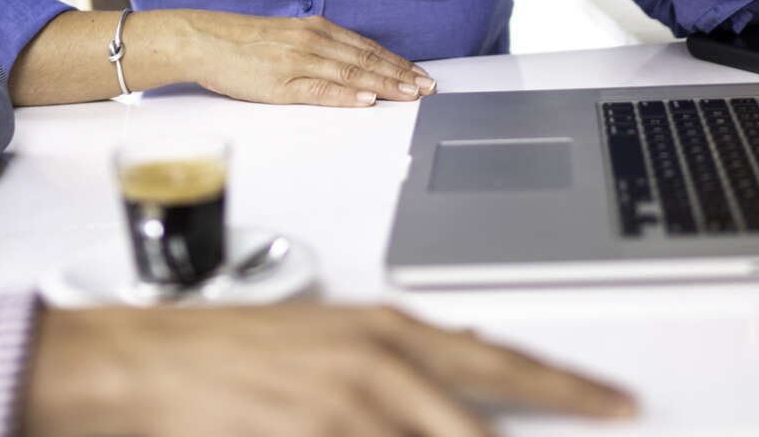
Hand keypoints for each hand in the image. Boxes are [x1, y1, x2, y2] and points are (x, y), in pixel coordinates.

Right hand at [24, 303, 636, 435]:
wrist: (140, 364)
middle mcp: (378, 368)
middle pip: (479, 431)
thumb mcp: (331, 341)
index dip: (569, 390)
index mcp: (388, 332)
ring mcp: (344, 412)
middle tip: (569, 436)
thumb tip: (463, 381)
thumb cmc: (228, 353)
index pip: (503, 365)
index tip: (619, 404)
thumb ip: (397, 367)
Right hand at [168, 10, 435, 106]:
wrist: (203, 39)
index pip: (366, 47)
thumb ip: (316, 48)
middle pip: (366, 60)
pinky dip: (347, 95)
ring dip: (384, 84)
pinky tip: (366, 99)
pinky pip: (320, 89)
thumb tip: (346, 64)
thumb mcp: (286, 37)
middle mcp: (312, 40)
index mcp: (315, 29)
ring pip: (351, 74)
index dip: (396, 61)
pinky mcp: (281, 82)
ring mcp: (298, 60)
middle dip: (400, 74)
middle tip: (427, 87)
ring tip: (409, 94)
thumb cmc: (241, 43)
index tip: (418, 73)